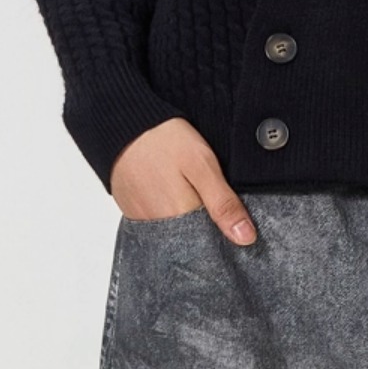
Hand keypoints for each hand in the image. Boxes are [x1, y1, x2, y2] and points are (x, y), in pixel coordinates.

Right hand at [111, 118, 257, 242]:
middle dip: (207, 226)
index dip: (224, 233)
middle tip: (207, 194)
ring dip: (188, 219)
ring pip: (176, 232)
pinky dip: (169, 213)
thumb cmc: (163, 140)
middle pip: (192, 240)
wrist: (122, 123)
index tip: (233, 218)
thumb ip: (223, 204)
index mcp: (180, 219)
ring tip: (189, 190)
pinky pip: (158, 224)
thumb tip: (245, 238)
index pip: (210, 245)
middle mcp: (159, 227)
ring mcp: (143, 221)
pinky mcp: (133, 213)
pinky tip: (173, 192)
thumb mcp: (203, 165)